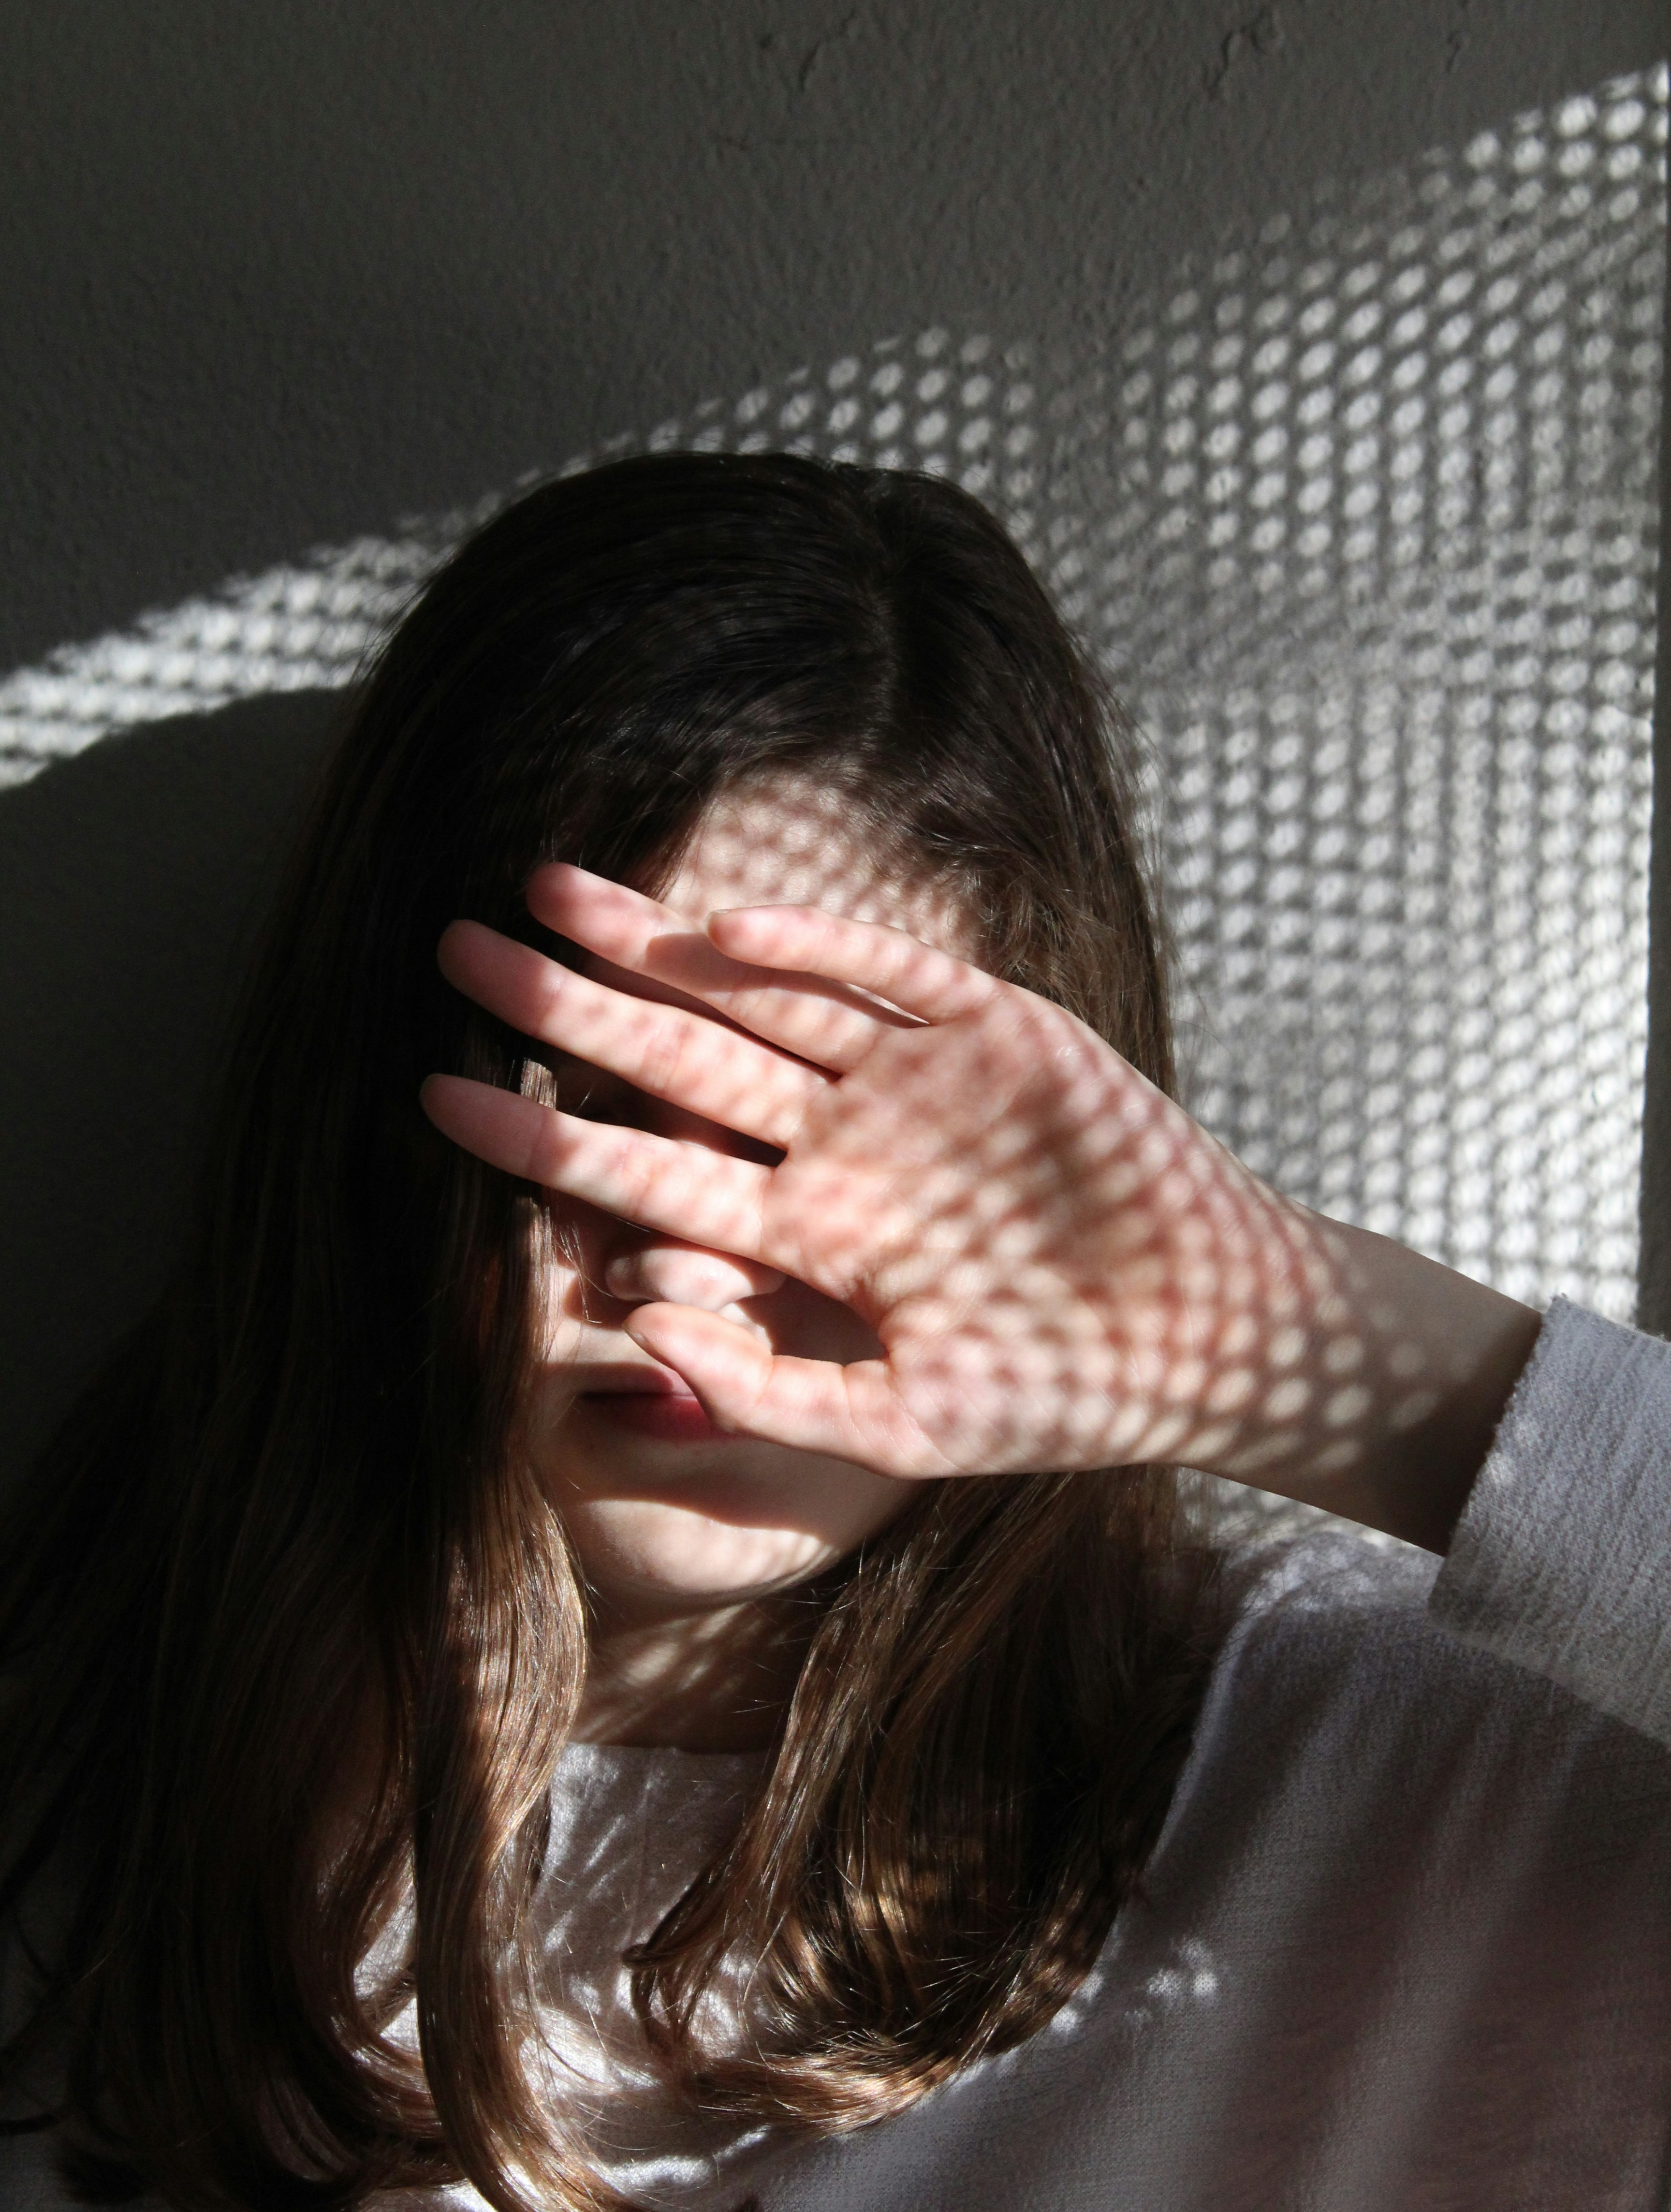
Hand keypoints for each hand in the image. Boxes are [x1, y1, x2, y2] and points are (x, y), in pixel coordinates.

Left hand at [422, 865, 1540, 1542]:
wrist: (1209, 1339)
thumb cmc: (1057, 1398)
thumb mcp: (897, 1427)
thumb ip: (764, 1389)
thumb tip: (627, 1323)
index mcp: (802, 1234)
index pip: (642, 1173)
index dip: (539, 1137)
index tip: (432, 1094)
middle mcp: (838, 1144)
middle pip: (674, 1060)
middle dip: (567, 1009)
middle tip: (456, 951)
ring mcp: (911, 1080)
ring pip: (760, 993)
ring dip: (661, 946)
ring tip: (551, 894)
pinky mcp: (996, 1029)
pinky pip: (887, 974)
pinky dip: (816, 946)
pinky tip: (728, 926)